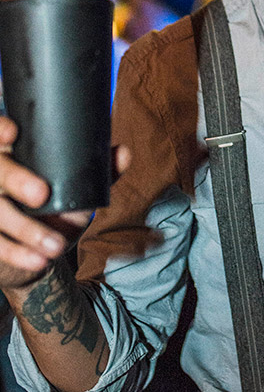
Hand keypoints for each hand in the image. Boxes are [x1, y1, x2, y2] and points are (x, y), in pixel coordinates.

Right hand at [0, 116, 129, 290]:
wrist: (40, 253)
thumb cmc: (57, 211)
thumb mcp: (77, 191)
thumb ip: (99, 172)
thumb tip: (124, 152)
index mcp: (16, 158)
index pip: (0, 136)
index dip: (1, 131)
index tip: (13, 133)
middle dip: (16, 180)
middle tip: (42, 194)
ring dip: (25, 229)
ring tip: (55, 244)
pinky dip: (18, 254)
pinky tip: (39, 260)